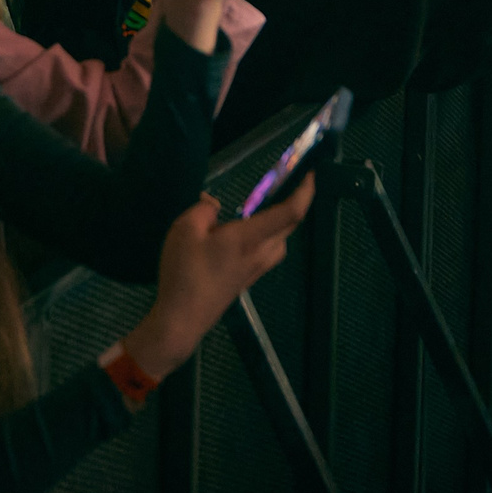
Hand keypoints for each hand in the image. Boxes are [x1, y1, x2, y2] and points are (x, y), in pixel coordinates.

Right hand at [122, 179, 314, 377]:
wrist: (181, 320)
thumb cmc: (184, 273)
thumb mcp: (185, 230)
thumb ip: (203, 210)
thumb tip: (212, 203)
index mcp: (250, 237)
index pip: (291, 212)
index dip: (305, 191)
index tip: (309, 173)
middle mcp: (261, 253)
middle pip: (290, 225)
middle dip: (295, 201)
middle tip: (285, 182)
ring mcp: (257, 269)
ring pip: (281, 240)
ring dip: (280, 221)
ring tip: (262, 207)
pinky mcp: (249, 279)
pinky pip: (270, 251)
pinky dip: (268, 236)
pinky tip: (246, 234)